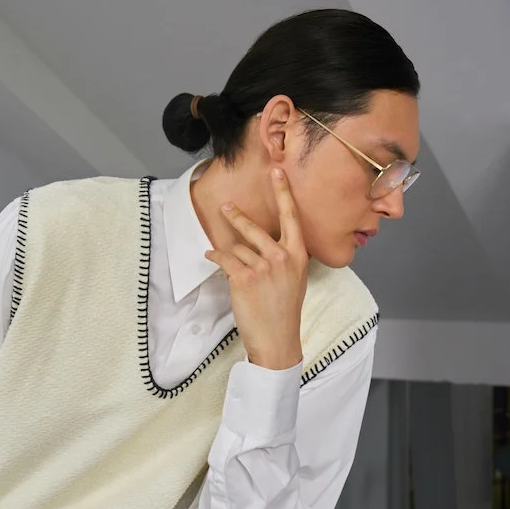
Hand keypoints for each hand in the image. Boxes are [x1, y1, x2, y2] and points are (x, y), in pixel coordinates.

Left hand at [205, 169, 307, 369]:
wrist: (277, 337)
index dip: (283, 192)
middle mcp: (282, 257)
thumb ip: (286, 257)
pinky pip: (225, 258)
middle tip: (226, 206)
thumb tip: (272, 242)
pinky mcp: (244, 277)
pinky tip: (211, 256)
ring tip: (221, 253)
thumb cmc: (285, 309)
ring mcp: (263, 266)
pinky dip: (216, 256)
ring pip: (238, 247)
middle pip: (255, 227)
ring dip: (228, 251)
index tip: (277, 171)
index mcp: (298, 254)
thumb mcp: (296, 278)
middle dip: (238, 216)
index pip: (291, 216)